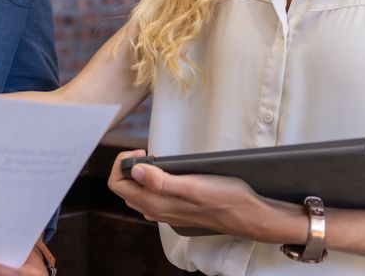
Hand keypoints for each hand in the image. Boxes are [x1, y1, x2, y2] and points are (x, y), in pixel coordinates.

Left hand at [107, 149, 307, 243]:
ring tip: (161, 160)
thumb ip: (160, 181)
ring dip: (144, 172)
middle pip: (125, 187)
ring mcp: (165, 211)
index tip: (142, 152)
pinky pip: (154, 194)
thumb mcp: (192, 185)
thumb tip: (135, 170)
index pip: (117, 184)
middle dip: (132, 166)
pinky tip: (171, 171)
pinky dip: (155, 179)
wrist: (247, 214)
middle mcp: (156, 210)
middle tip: (151, 154)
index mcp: (154, 204)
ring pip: (139, 190)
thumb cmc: (223, 198)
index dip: (123, 163)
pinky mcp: (176, 208)